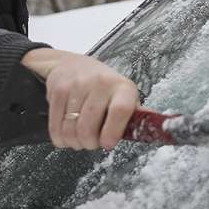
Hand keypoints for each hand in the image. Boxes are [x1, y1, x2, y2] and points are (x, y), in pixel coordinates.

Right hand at [20, 49, 137, 149]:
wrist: (73, 64)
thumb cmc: (105, 88)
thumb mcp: (124, 97)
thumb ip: (134, 116)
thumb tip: (153, 131)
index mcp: (123, 88)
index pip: (120, 110)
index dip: (112, 132)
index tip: (107, 144)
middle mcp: (100, 83)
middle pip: (89, 125)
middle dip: (89, 143)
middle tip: (91, 143)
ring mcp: (77, 85)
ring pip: (70, 128)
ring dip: (74, 142)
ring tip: (79, 140)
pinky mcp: (58, 90)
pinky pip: (55, 124)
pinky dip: (59, 137)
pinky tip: (65, 135)